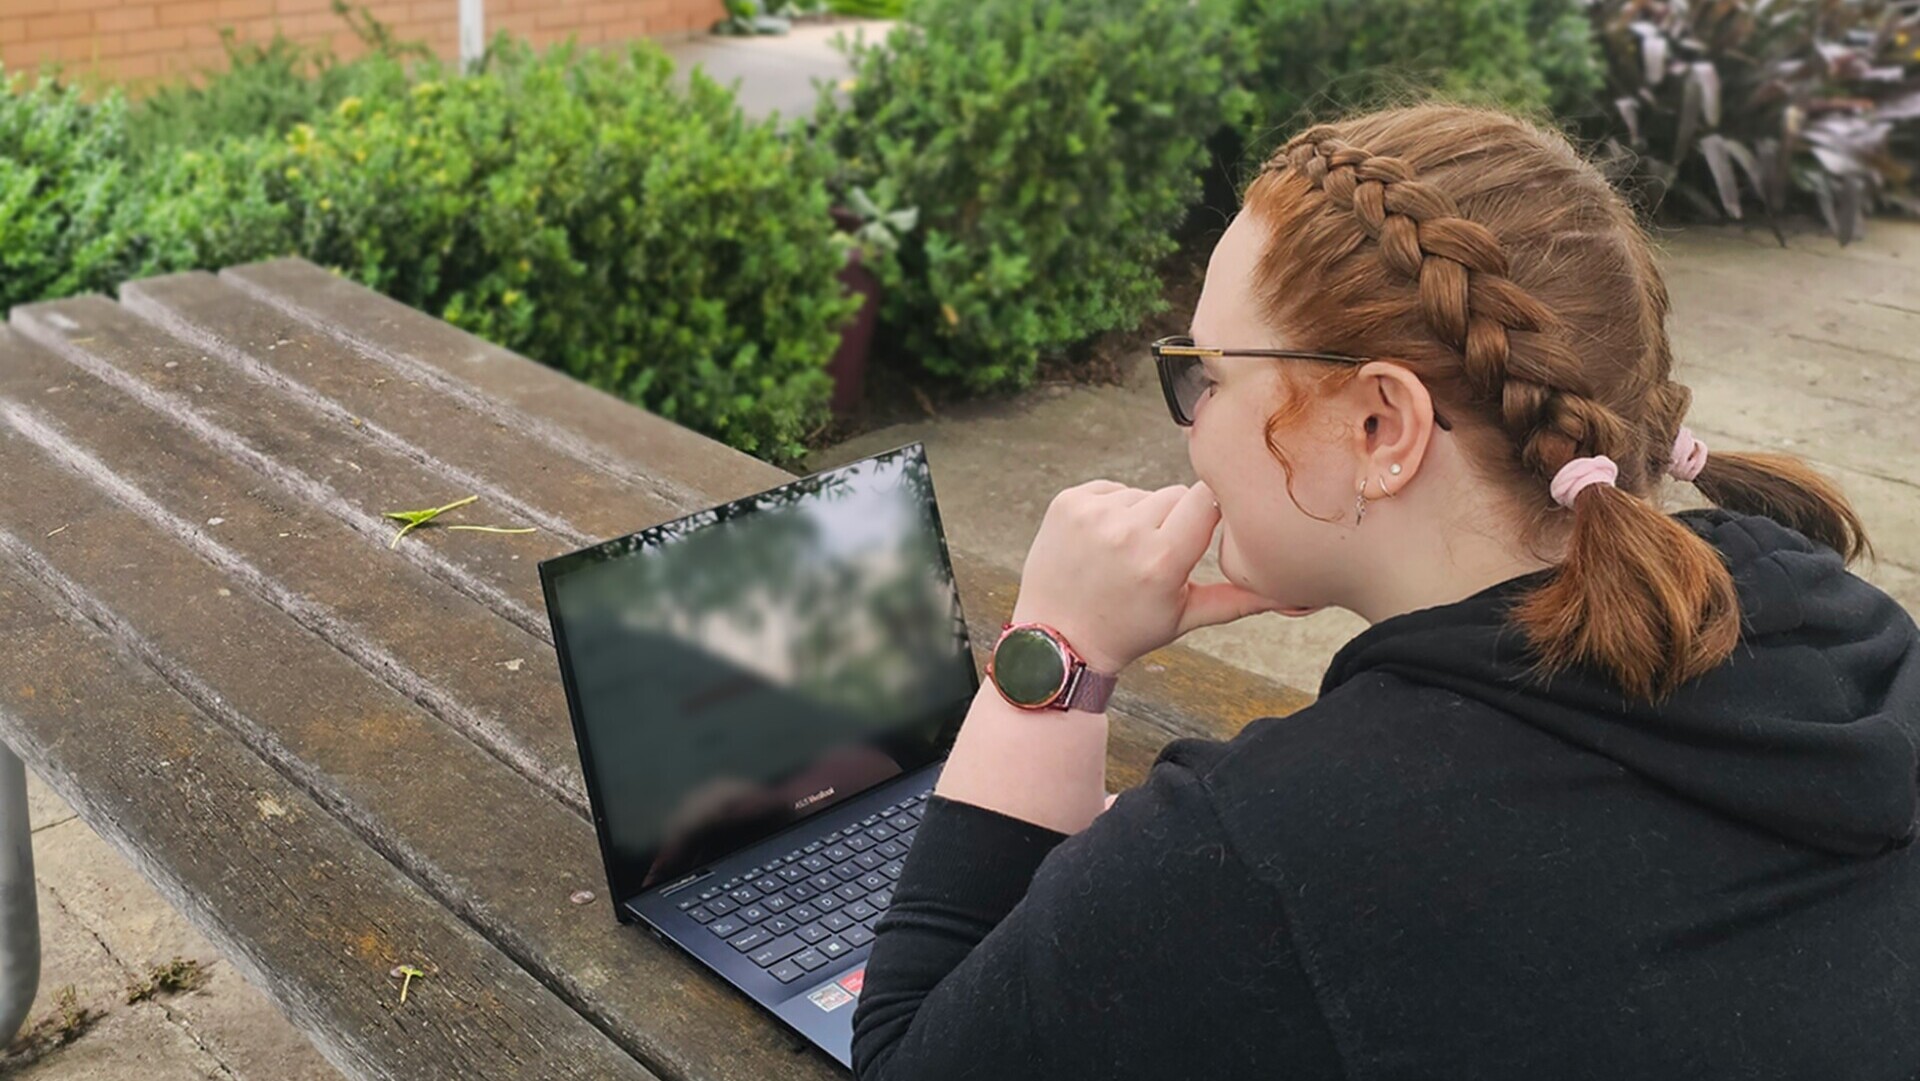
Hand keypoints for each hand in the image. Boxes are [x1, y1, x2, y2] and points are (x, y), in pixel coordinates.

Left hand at [1008, 479, 1280, 675]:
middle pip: (1177, 495)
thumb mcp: (1185, 618)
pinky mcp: (1067, 502)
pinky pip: (1110, 488)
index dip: (1211, 511)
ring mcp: (1092, 515)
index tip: (1206, 528)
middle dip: (1175, 520)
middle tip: (1157, 556)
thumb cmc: (1127, 631)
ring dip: (1141, 515)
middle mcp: (1126, 532)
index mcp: (1162, 560)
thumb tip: (1296, 594)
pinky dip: (1111, 509)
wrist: (1056, 639)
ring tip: (1125, 555)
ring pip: (1143, 492)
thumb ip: (1241, 599)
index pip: (1208, 499)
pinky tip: (1102, 543)